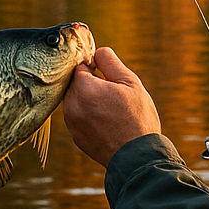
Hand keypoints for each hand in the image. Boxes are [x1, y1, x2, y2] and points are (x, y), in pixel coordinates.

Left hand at [64, 47, 160, 166]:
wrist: (137, 157)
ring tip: (111, 109)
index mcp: (84, 88)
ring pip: (75, 101)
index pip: (79, 66)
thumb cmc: (137, 118)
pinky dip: (88, 116)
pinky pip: (78, 118)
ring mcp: (71, 123)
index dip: (94, 67)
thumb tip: (98, 52)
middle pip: (75, 84)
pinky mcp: (75, 136)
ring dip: (88, 100)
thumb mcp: (130, 83)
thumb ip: (110, 62)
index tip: (106, 75)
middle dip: (90, 84)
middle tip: (113, 94)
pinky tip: (107, 122)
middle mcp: (71, 105)